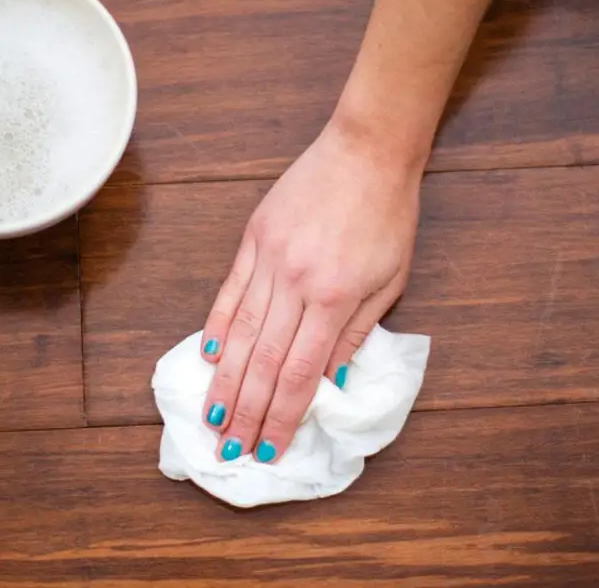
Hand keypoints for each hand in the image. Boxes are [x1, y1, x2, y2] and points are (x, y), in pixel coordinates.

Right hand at [200, 120, 423, 463]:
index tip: (267, 447)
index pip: (299, 374)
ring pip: (240, 333)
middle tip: (229, 447)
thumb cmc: (388, 217)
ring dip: (224, 380)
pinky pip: (230, 292)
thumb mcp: (389, 280)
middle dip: (246, 411)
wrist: (367, 152)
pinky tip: (208, 356)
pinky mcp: (253, 239)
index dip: (280, 416)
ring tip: (210, 415)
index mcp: (334, 298)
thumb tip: (328, 381)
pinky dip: (217, 326)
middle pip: (263, 362)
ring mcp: (268, 259)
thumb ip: (356, 333)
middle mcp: (295, 283)